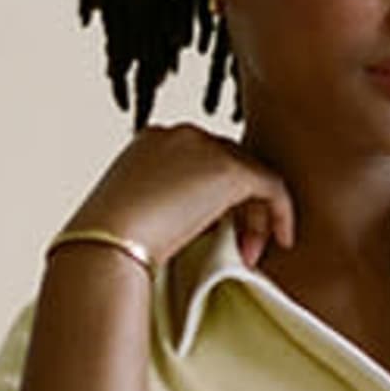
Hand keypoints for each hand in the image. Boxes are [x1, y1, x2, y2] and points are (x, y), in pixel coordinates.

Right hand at [63, 125, 294, 276]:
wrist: (108, 242)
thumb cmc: (109, 242)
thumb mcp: (132, 213)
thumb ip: (163, 205)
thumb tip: (195, 225)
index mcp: (151, 140)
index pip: (198, 162)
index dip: (214, 201)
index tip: (215, 236)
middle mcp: (180, 134)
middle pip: (227, 165)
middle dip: (239, 210)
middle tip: (241, 250)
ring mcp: (205, 146)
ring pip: (250, 175)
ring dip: (256, 216)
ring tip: (250, 255)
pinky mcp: (229, 168)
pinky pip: (272, 185)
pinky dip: (280, 212)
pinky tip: (282, 241)